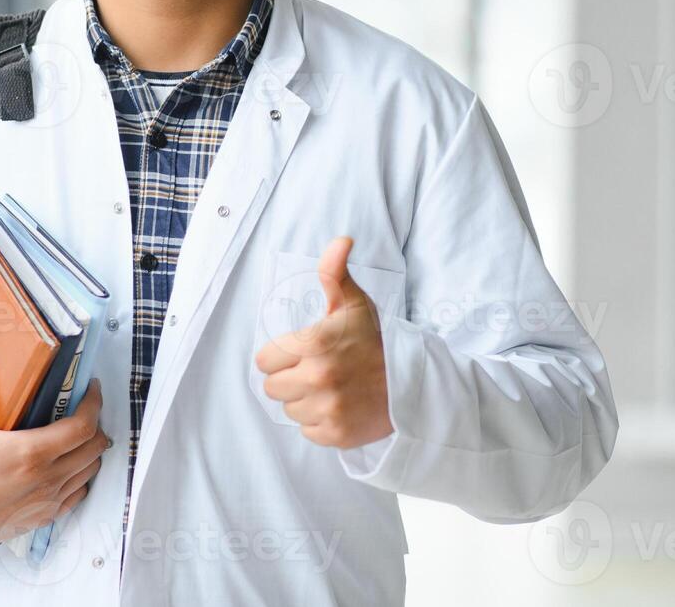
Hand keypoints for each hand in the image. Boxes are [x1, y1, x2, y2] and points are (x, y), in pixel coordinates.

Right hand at [0, 336, 109, 550]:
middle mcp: (46, 480)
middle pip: (95, 447)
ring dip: (90, 450)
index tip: (91, 388)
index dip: (94, 403)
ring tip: (77, 433)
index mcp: (31, 454)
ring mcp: (47, 502)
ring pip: (91, 470)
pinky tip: (68, 464)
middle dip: (96, 424)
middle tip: (83, 408)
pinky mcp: (42, 518)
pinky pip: (79, 494)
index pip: (84, 426)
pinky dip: (81, 476)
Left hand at [254, 236, 393, 448]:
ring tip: (332, 388)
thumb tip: (341, 240)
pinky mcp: (336, 434)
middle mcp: (318, 377)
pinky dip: (320, 422)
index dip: (281, 356)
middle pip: (272, 388)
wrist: (411, 382)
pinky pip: (307, 431)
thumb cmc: (374, 340)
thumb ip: (335, 272)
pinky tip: (340, 406)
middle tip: (318, 370)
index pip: (264, 361)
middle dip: (290, 379)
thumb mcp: (354, 303)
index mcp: (315, 343)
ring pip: (289, 410)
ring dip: (305, 401)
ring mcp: (328, 408)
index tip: (303, 353)